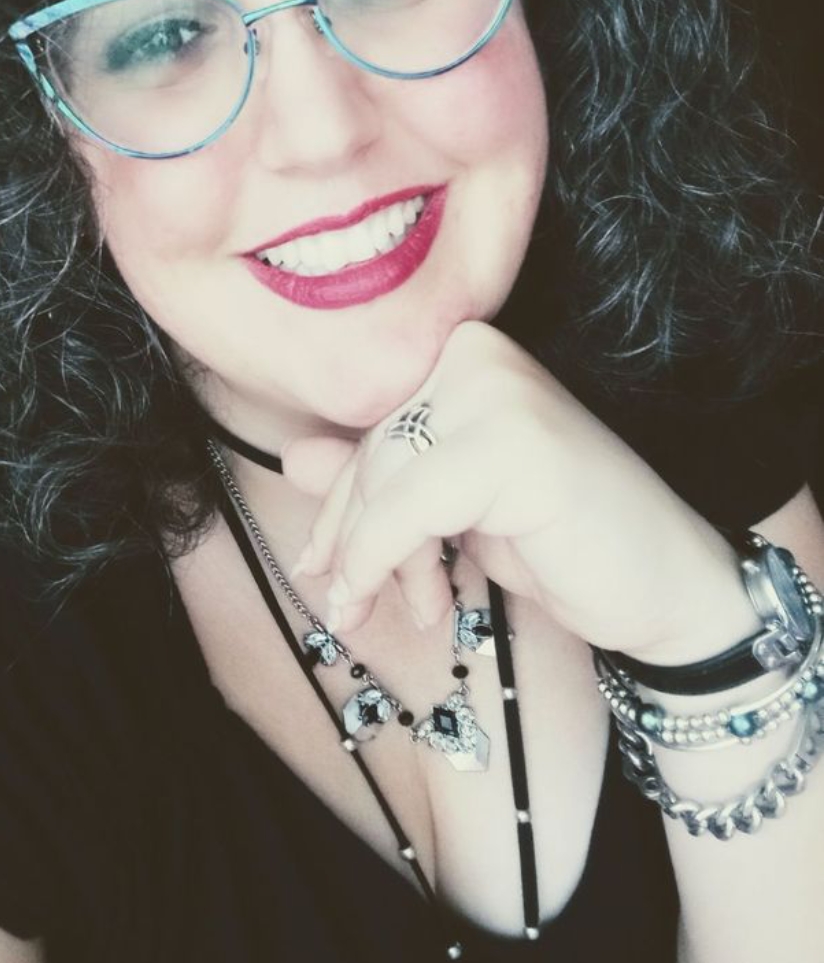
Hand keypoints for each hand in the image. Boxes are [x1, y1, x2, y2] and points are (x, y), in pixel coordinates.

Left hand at [282, 319, 741, 657]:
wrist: (669, 588)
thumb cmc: (567, 544)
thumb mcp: (456, 508)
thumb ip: (384, 478)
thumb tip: (294, 459)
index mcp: (470, 352)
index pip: (370, 426)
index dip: (340, 505)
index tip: (325, 568)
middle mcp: (481, 356)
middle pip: (371, 453)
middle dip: (354, 540)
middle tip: (354, 604)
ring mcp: (500, 395)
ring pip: (382, 484)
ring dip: (377, 564)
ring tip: (417, 609)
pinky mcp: (514, 447)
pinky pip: (406, 512)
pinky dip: (389, 564)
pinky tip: (425, 606)